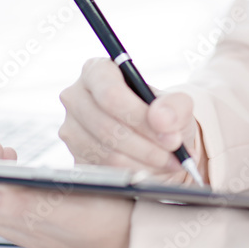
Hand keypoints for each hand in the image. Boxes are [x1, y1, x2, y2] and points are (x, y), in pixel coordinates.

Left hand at [0, 143, 132, 247]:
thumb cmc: (114, 231)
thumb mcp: (72, 213)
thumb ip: (27, 206)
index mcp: (24, 225)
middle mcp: (28, 230)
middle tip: (1, 148)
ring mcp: (44, 230)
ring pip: (3, 205)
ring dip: (0, 178)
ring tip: (12, 156)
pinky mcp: (61, 226)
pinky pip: (26, 207)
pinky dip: (22, 186)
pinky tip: (42, 176)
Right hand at [59, 58, 209, 183]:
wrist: (152, 136)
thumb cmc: (161, 114)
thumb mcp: (176, 104)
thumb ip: (176, 106)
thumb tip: (161, 119)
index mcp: (97, 71)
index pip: (110, 94)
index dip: (140, 117)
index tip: (171, 136)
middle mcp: (76, 98)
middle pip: (108, 128)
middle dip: (148, 146)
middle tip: (175, 156)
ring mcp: (72, 129)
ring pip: (107, 154)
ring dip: (143, 164)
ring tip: (169, 164)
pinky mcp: (75, 157)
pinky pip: (104, 172)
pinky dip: (133, 176)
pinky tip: (154, 172)